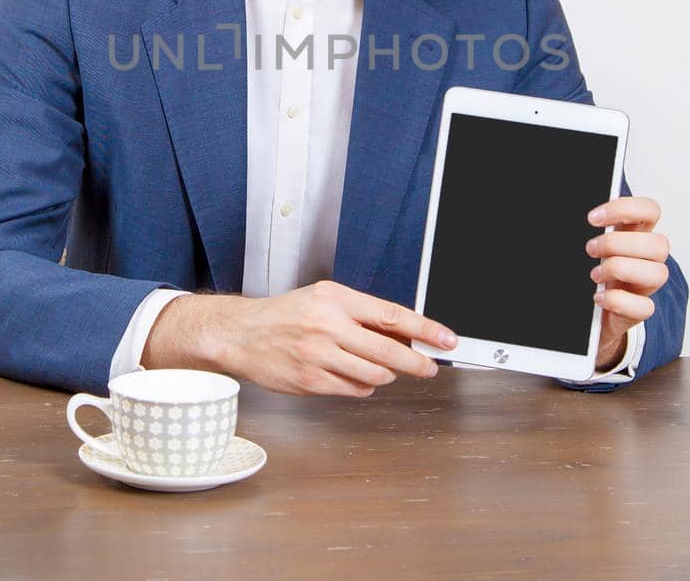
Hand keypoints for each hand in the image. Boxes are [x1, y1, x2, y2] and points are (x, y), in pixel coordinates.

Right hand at [143, 280, 456, 397]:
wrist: (243, 334)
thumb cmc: (287, 315)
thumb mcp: (325, 300)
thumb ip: (363, 315)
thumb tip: (407, 333)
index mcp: (336, 300)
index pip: (392, 315)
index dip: (425, 329)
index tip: (447, 340)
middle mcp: (328, 326)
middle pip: (389, 351)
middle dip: (416, 363)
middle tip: (429, 368)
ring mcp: (319, 356)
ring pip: (374, 376)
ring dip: (384, 375)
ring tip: (376, 367)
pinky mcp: (311, 381)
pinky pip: (353, 390)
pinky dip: (362, 386)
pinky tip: (351, 375)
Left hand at [585, 196, 669, 369]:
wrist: (587, 310)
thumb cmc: (590, 271)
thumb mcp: (591, 246)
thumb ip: (588, 230)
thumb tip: (573, 218)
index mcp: (636, 234)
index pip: (650, 210)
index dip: (625, 209)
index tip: (592, 218)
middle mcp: (647, 258)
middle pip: (660, 244)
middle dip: (619, 244)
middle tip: (590, 249)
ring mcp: (646, 285)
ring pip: (659, 273)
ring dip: (620, 270)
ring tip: (594, 275)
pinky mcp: (639, 310)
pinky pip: (645, 307)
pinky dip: (619, 301)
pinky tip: (599, 297)